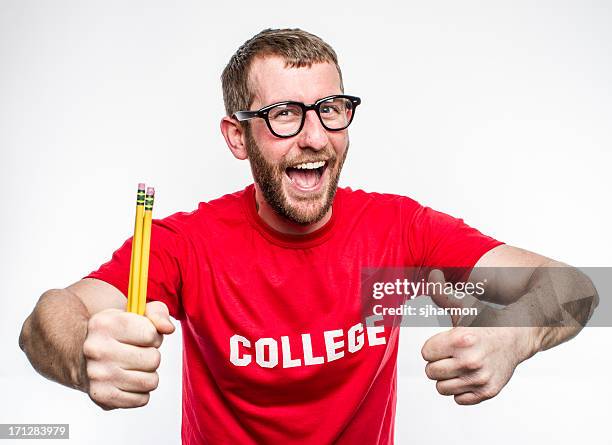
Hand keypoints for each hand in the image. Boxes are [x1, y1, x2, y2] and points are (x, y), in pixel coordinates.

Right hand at [82, 301, 174, 409]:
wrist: (84, 354)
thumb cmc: (118, 332)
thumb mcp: (137, 312)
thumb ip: (158, 313)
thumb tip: (168, 328)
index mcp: (106, 324)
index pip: (151, 334)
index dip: (153, 336)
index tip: (143, 336)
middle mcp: (97, 349)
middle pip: (153, 359)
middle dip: (152, 356)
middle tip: (138, 352)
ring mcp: (97, 375)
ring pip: (150, 381)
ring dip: (149, 374)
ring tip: (135, 367)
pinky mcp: (101, 396)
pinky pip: (141, 399)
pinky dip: (140, 391)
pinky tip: (128, 380)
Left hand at [421, 270, 531, 404]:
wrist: (518, 336)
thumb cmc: (487, 320)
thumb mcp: (464, 306)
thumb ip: (442, 294)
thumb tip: (431, 273)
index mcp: (460, 339)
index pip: (425, 354)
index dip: (432, 347)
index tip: (444, 343)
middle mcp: (470, 361)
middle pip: (431, 372)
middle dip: (438, 363)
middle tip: (451, 355)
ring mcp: (479, 378)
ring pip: (442, 388)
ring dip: (447, 378)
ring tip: (459, 365)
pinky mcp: (487, 391)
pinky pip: (458, 399)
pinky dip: (461, 390)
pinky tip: (469, 376)